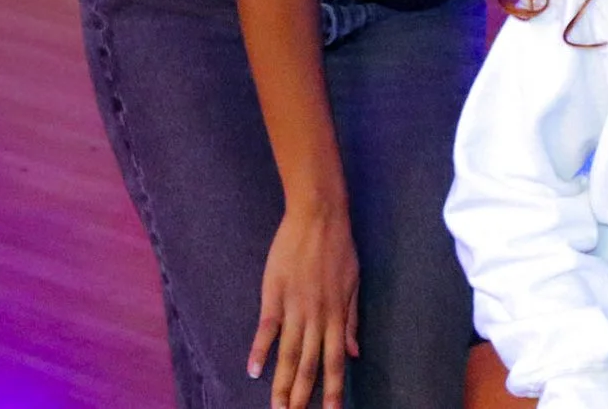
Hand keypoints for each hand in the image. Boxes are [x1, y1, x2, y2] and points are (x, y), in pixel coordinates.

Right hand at [249, 203, 359, 408]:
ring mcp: (295, 307)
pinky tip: (253, 371)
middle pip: (309, 364)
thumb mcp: (354, 284)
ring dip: (282, 383)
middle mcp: (317, 316)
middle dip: (302, 396)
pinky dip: (260, 351)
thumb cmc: (340, 248)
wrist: (319, 218)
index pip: (335, 361)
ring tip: (277, 407)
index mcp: (337, 314)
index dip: (333, 389)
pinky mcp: (274, 295)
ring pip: (289, 353)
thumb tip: (354, 352)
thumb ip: (351, 320)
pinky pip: (267, 328)